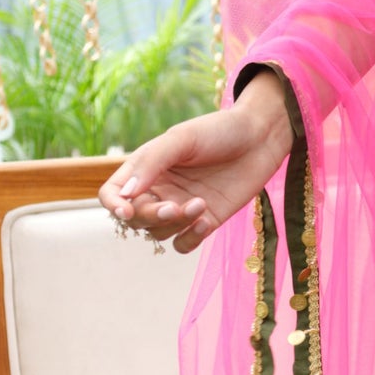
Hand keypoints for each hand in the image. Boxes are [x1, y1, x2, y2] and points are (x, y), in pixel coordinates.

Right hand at [100, 71, 293, 254]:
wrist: (261, 138)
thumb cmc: (218, 131)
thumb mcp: (182, 140)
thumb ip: (151, 164)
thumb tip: (125, 194)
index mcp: (145, 168)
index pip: (113, 194)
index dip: (113, 205)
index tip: (127, 210)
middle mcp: (159, 190)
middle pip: (135, 218)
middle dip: (150, 217)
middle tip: (173, 207)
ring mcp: (180, 207)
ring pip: (159, 233)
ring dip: (176, 224)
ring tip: (200, 204)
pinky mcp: (204, 221)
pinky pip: (183, 244)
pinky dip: (190, 238)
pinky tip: (206, 220)